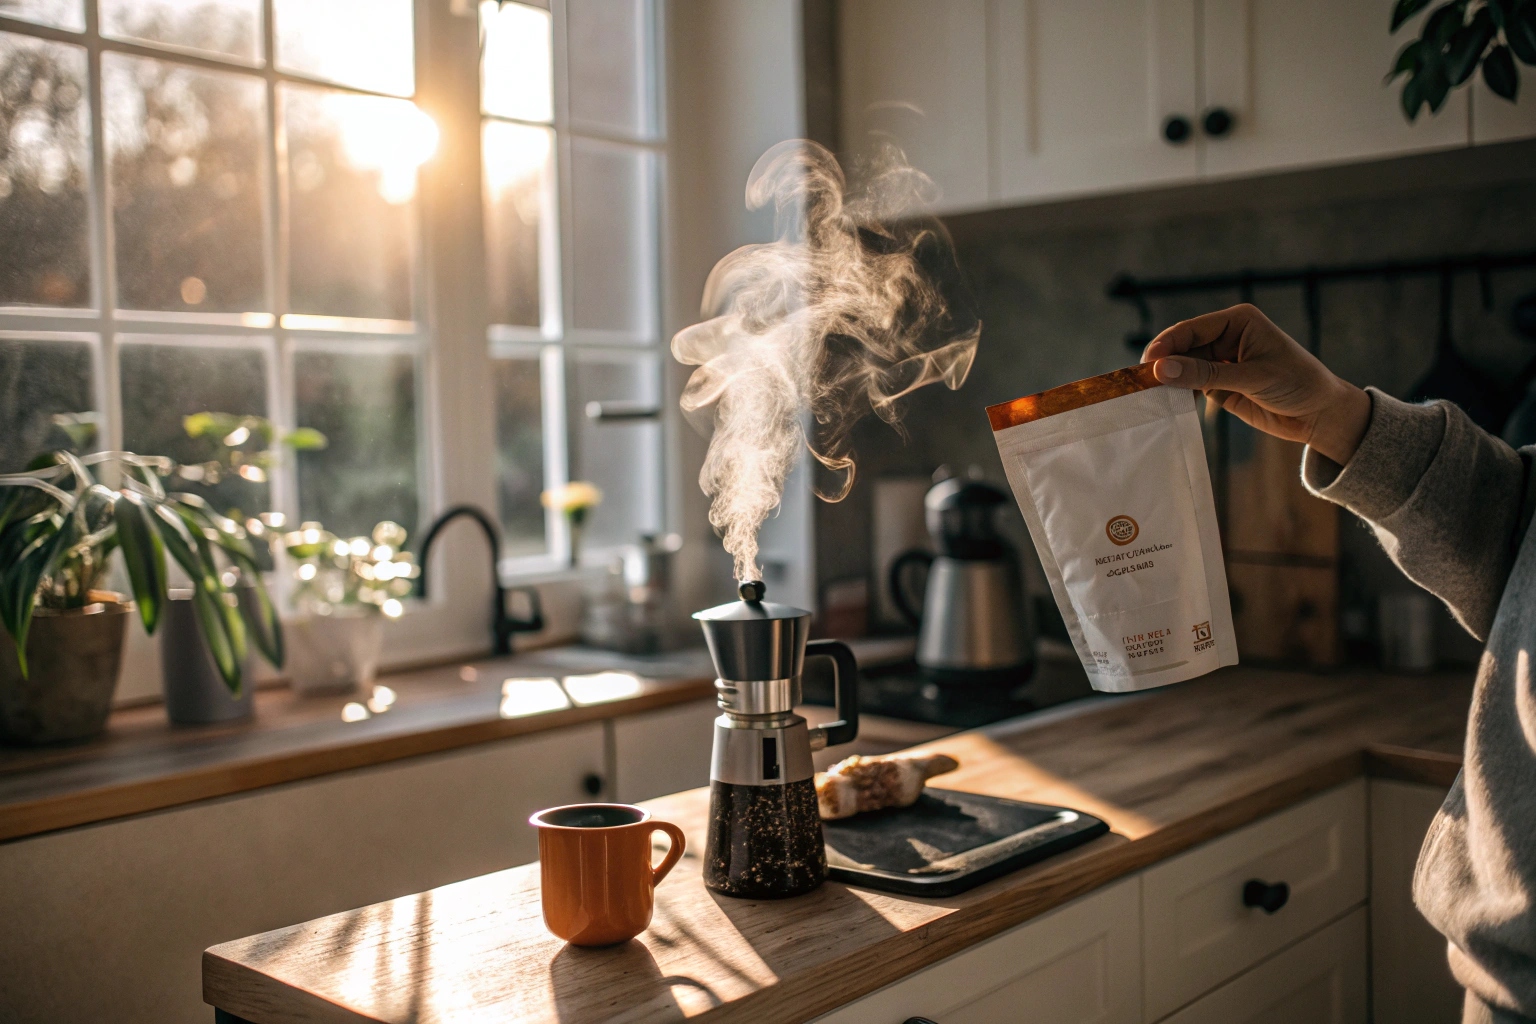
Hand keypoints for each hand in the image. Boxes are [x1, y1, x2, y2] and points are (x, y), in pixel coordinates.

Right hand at [1141, 304, 1370, 465]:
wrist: (1320, 414)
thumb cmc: (1298, 384)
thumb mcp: (1253, 377)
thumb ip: (1206, 375)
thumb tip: (1161, 370)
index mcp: (1238, 321)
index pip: (1192, 329)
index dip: (1167, 344)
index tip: (1146, 363)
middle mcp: (1225, 337)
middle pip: (1182, 347)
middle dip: (1162, 362)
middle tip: (1138, 381)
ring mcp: (1220, 361)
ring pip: (1182, 367)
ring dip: (1166, 379)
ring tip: (1145, 393)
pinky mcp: (1218, 384)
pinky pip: (1189, 385)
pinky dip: (1176, 393)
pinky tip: (1164, 402)